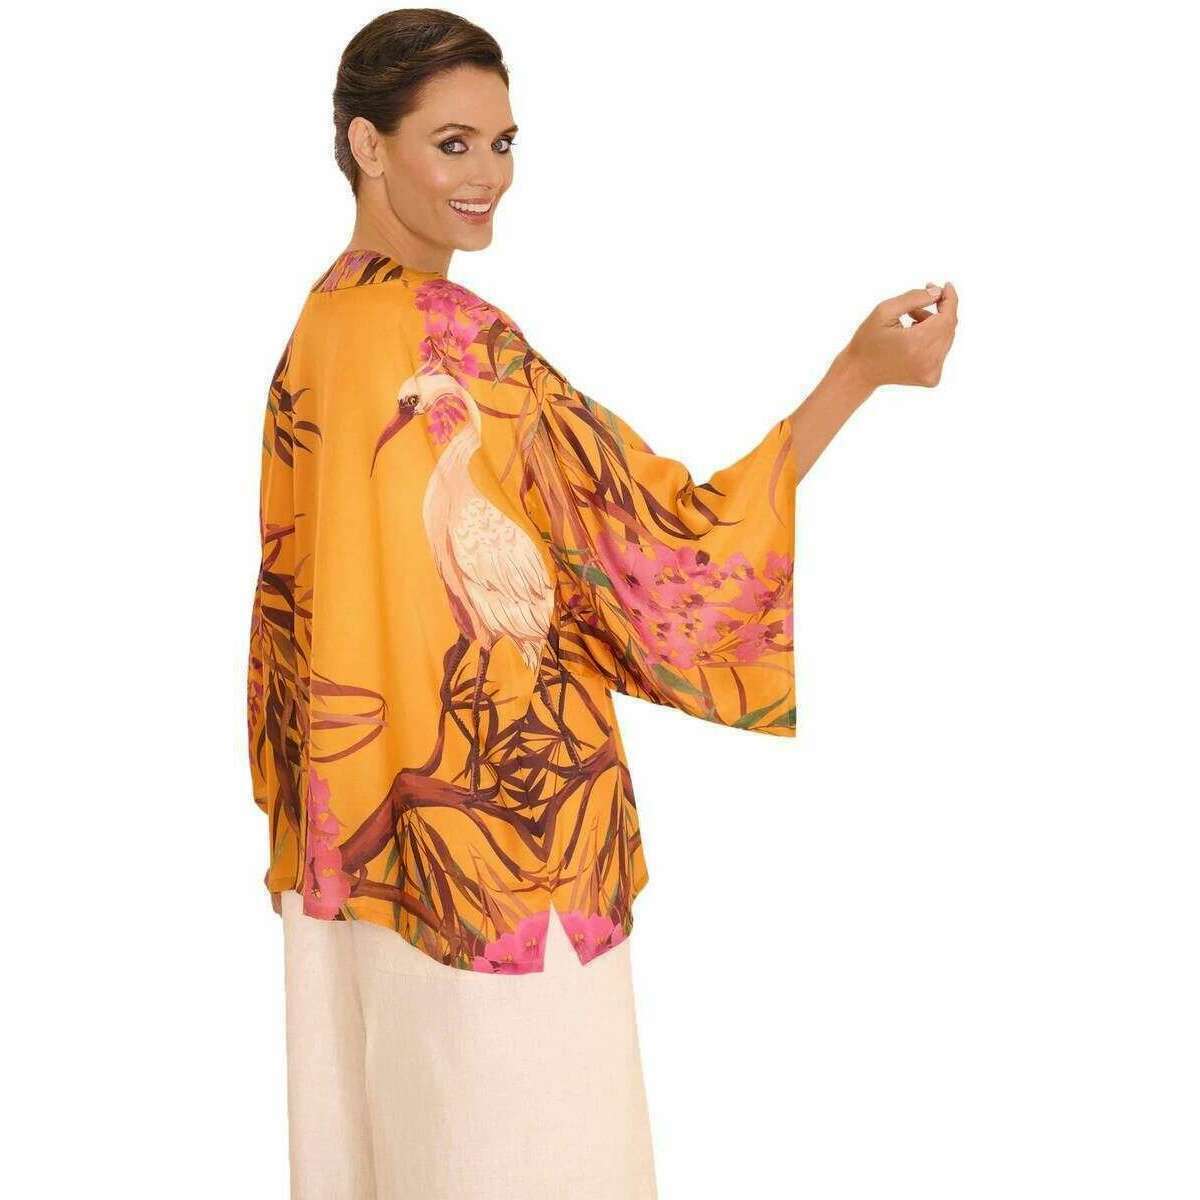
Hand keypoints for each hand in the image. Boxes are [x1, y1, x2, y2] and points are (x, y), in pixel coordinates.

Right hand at [840, 281, 959, 389]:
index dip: (950, 299)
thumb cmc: (868, 340)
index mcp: (916, 344)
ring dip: (934, 325)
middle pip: (948, 327)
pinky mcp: (932, 378)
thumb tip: (938, 292)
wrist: (860, 373)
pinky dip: (932, 340)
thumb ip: (914, 297)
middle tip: (921, 302)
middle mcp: (928, 361)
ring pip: (946, 338)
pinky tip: (914, 338)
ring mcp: (932, 372)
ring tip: (912, 321)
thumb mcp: (884, 311)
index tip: (946, 286)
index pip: (947, 317)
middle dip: (940, 310)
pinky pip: (941, 351)